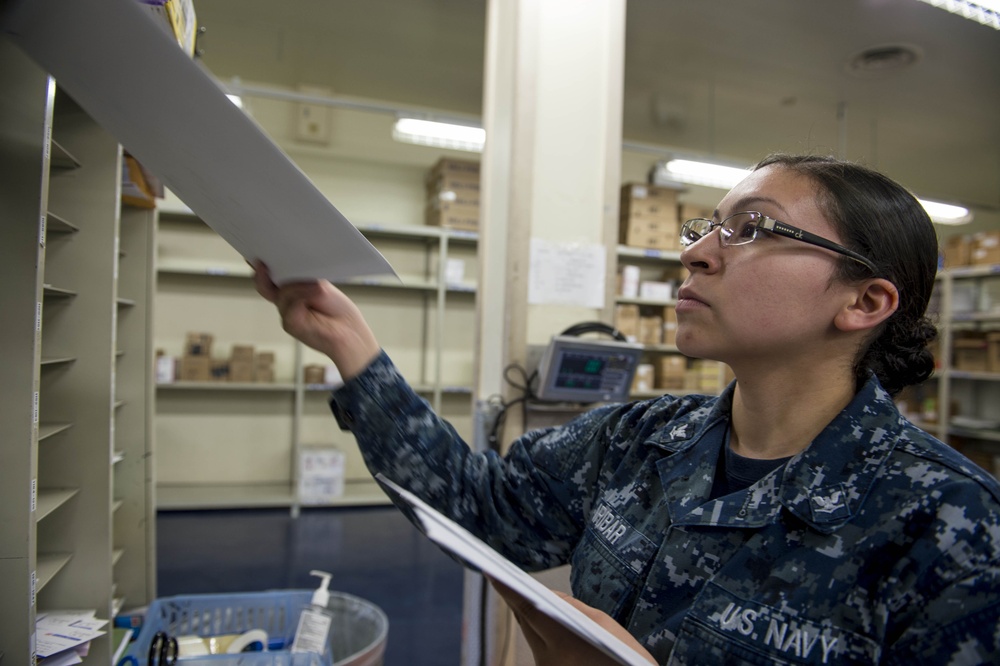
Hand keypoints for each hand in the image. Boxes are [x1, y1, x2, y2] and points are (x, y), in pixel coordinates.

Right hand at [251, 260, 379, 378]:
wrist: (350, 333)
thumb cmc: (338, 311)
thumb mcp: (319, 285)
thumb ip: (301, 278)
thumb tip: (287, 268)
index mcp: (291, 291)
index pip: (270, 276)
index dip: (262, 264)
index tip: (259, 248)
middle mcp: (284, 302)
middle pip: (265, 284)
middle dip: (265, 269)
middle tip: (267, 257)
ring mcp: (285, 313)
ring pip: (282, 292)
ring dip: (299, 285)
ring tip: (318, 284)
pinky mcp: (290, 323)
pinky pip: (290, 304)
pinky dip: (304, 294)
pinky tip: (318, 290)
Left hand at [489, 578, 656, 665]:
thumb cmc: (626, 659)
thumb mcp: (606, 626)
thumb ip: (572, 606)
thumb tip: (548, 593)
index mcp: (564, 645)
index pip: (528, 609)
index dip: (507, 588)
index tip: (491, 570)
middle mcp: (549, 661)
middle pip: (525, 621)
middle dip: (515, 595)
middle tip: (501, 570)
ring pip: (529, 633)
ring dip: (526, 611)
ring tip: (517, 586)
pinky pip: (538, 645)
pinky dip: (538, 627)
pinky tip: (538, 613)